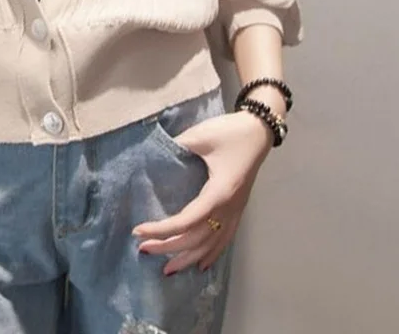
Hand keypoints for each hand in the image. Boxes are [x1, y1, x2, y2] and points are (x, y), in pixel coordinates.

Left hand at [133, 111, 272, 273]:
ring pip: (211, 244)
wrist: (259, 130)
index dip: (162, 230)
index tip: (139, 231)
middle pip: (197, 238)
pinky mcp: (238, 208)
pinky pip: (225, 239)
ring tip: (167, 269)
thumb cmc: (230, 132)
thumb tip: (153, 156)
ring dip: (188, 258)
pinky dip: (211, 254)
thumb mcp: (200, 136)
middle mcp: (229, 207)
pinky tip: (201, 264)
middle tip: (143, 249)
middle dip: (169, 248)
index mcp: (219, 192)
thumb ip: (176, 147)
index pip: (187, 221)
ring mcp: (236, 210)